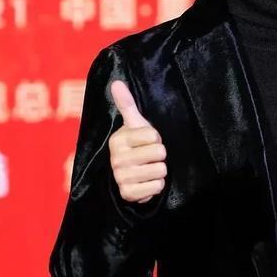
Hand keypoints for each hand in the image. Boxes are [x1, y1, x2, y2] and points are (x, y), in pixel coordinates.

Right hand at [109, 79, 166, 203]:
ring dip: (159, 171)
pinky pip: (156, 187)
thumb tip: (116, 82)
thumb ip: (127, 104)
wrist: (129, 175)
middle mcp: (117, 159)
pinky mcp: (128, 193)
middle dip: (160, 156)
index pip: (153, 135)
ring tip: (149, 169)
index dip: (156, 138)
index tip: (147, 141)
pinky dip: (157, 186)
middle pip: (159, 153)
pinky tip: (147, 182)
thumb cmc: (135, 145)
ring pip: (160, 171)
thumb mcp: (134, 124)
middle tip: (150, 157)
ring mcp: (121, 177)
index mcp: (119, 140)